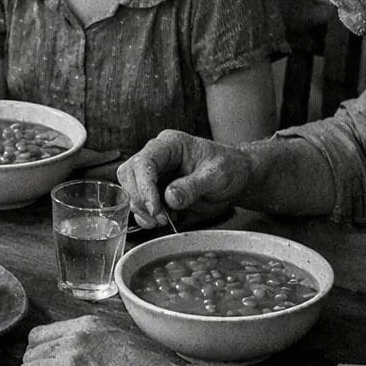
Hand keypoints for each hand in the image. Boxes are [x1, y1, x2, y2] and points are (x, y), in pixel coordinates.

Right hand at [117, 129, 253, 229]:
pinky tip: (163, 221)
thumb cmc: (229, 168)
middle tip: (160, 217)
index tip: (156, 207)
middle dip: (140, 199)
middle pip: (129, 175)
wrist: (236, 178)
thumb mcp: (216, 175)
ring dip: (141, 210)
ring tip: (163, 220)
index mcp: (170, 145)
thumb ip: (193, 186)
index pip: (144, 161)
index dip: (144, 185)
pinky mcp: (155, 191)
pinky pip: (139, 204)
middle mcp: (157, 157)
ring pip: (130, 190)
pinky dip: (146, 216)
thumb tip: (169, 197)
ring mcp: (154, 174)